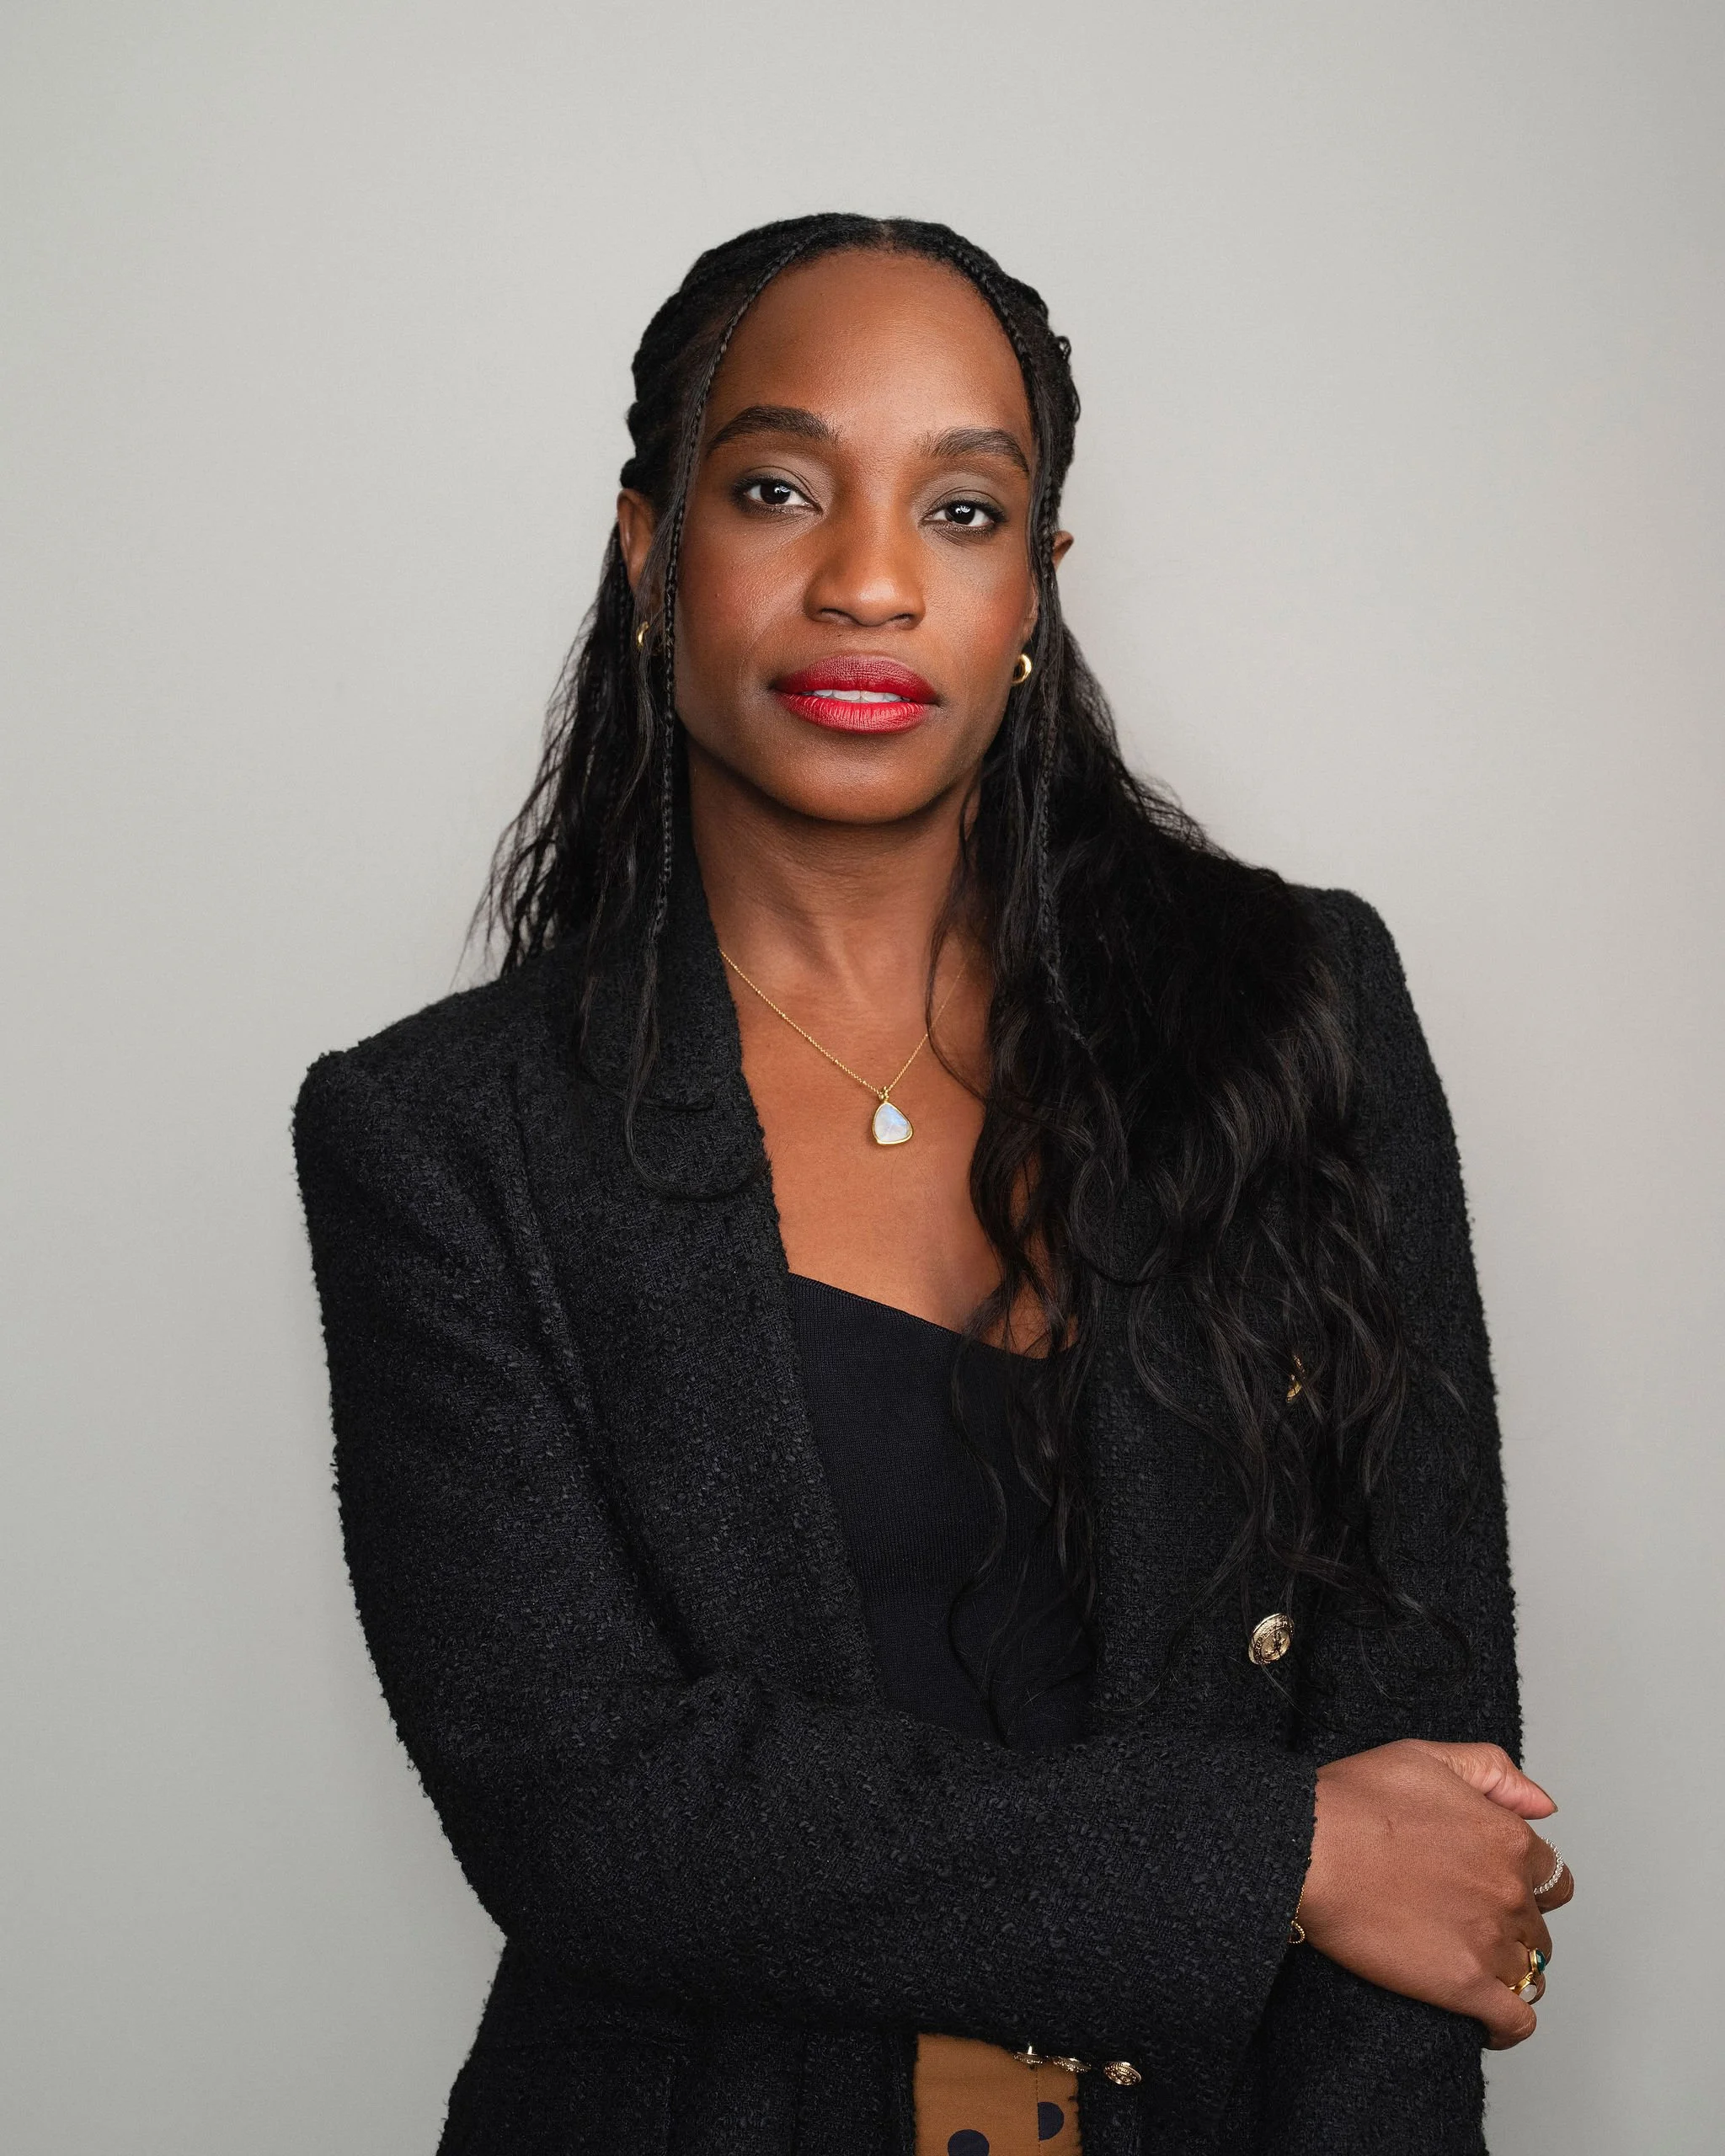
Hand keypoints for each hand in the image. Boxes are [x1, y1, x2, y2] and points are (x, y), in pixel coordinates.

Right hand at [1298, 1741, 1573, 2047]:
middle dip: (1515, 1926)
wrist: (1309, 1848)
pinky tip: (1489, 2019)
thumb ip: (1494, 1772)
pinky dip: (1509, 2025)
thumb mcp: (1426, 1757)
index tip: (1496, 1886)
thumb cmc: (1355, 1800)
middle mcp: (1509, 1891)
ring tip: (1475, 1966)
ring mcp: (1490, 1942)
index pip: (1552, 1876)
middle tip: (1470, 1921)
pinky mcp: (1465, 1986)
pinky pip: (1516, 2021)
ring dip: (1510, 1971)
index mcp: (1507, 1839)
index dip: (1527, 1882)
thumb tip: (1542, 1805)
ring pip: (1529, 1972)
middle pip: (1540, 1926)